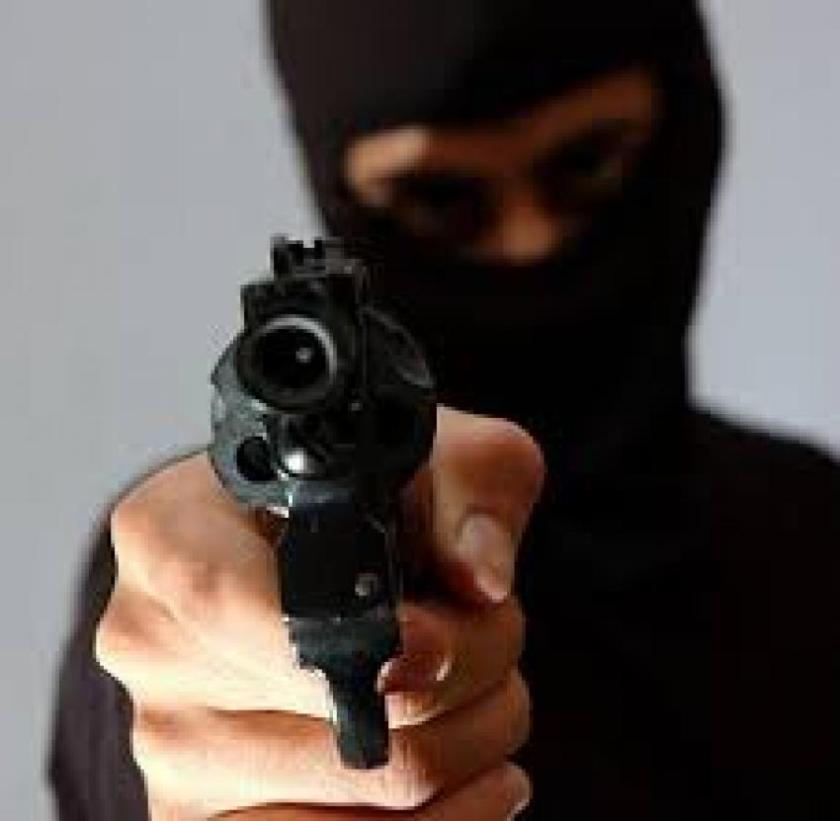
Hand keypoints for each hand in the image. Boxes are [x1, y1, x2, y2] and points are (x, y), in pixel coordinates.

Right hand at [94, 406, 544, 819]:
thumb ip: (471, 490)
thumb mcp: (428, 453)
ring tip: (490, 696)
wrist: (304, 560)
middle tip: (495, 639)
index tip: (437, 637)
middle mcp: (151, 643)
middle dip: (462, 680)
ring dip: (467, 748)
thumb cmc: (362, 501)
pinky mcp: (209, 817)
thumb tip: (481, 581)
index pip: (228, 602)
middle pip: (329, 710)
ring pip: (364, 796)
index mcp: (168, 535)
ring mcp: (172, 746)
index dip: (352, 636)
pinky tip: (477, 775)